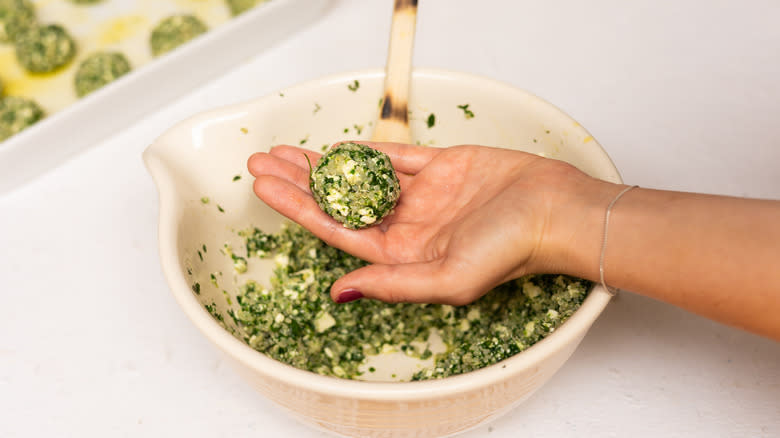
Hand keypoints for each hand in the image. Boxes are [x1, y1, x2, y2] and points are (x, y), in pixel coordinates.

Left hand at [247, 142, 611, 304]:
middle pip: (340, 203)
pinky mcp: (443, 168)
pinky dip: (368, 152)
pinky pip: (398, 158)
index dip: (298, 208)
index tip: (265, 187)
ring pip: (362, 179)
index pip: (337, 230)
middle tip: (261, 162)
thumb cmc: (512, 249)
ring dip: (324, 165)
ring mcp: (424, 196)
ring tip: (286, 152)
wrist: (556, 210)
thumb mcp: (448, 279)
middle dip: (299, 183)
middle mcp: (409, 227)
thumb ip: (392, 284)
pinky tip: (339, 148)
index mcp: (404, 257)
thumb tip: (339, 292)